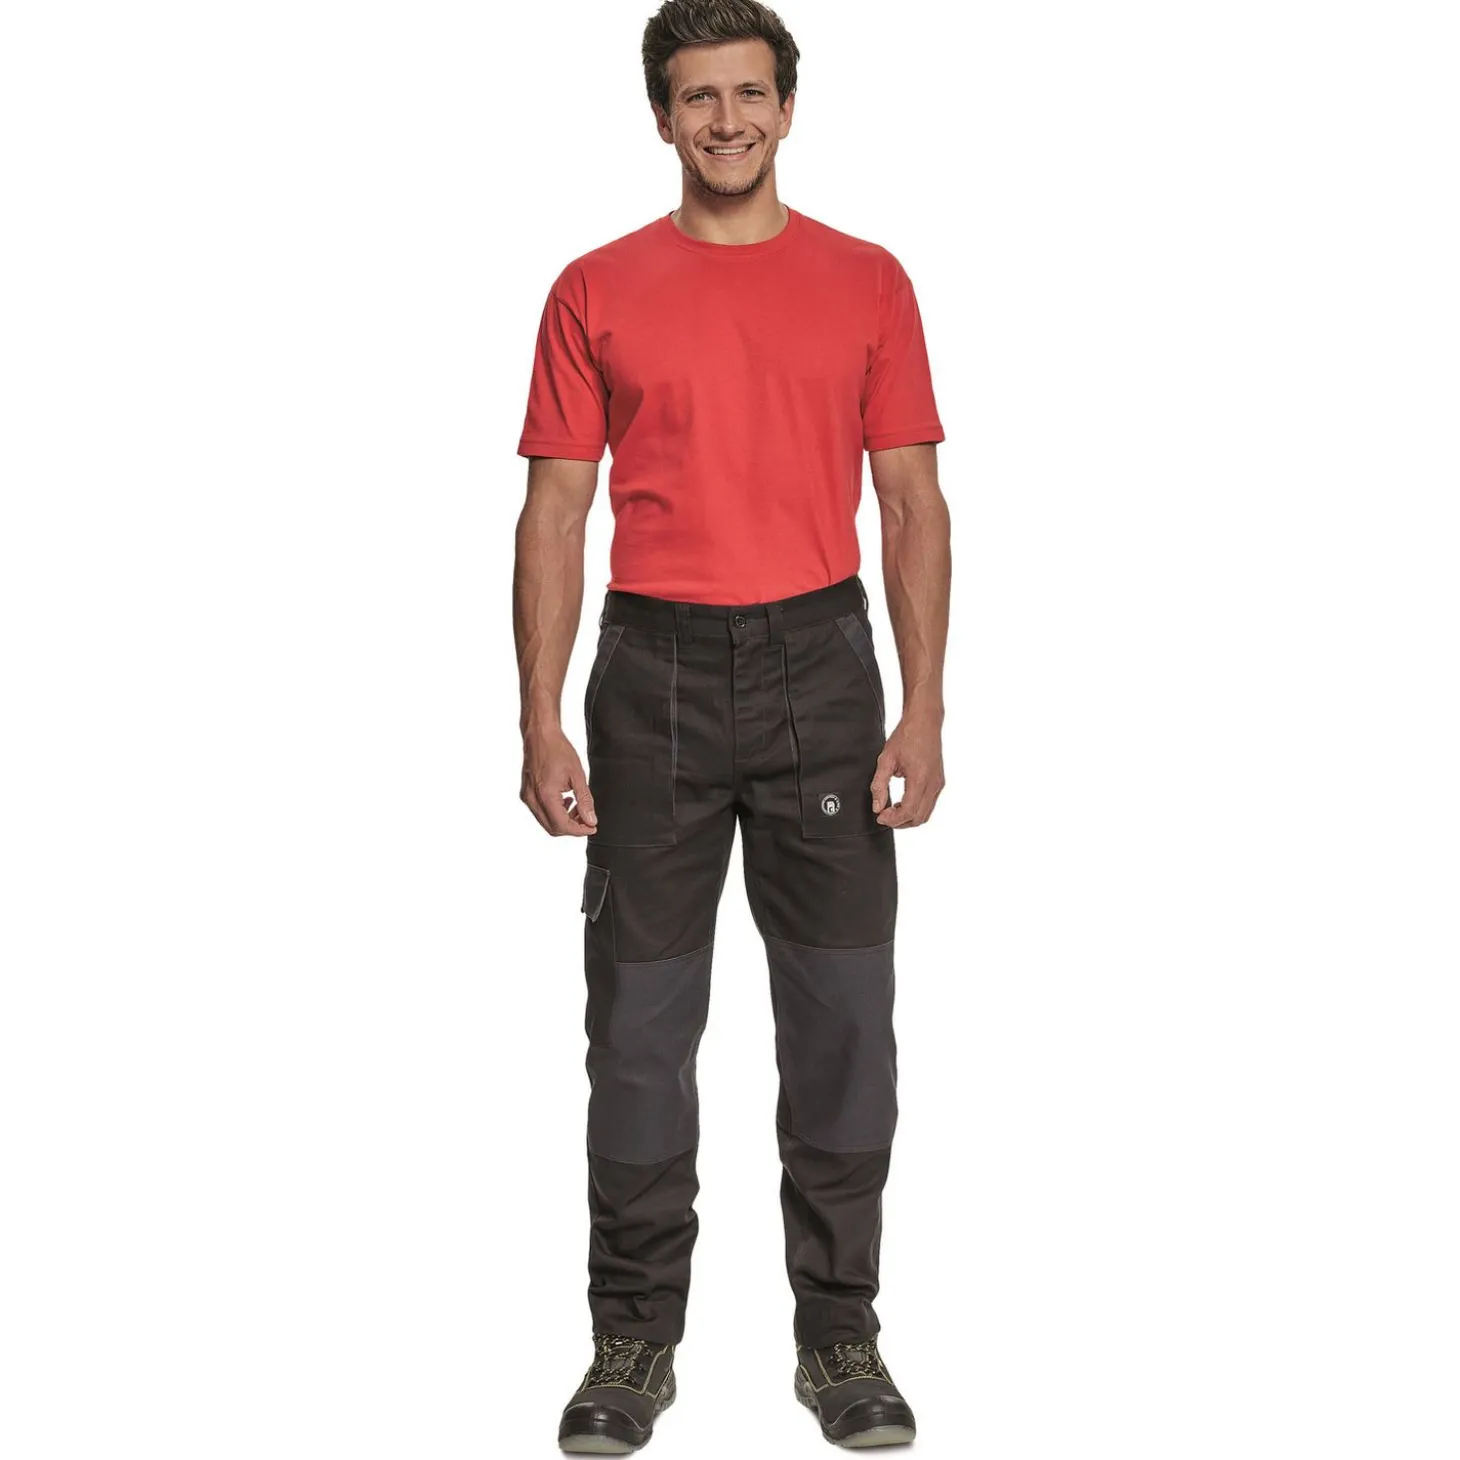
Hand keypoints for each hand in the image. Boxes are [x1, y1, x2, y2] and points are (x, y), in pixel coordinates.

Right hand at [521, 724, 597, 835]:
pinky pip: (540, 812)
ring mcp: (526, 797)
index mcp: (545, 795)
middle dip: (572, 827)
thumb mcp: (577, 775)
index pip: (562, 825)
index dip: (579, 830)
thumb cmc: (557, 749)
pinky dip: (554, 813)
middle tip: (587, 818)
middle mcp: (532, 799)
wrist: (540, 735)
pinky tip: (565, 801)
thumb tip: (590, 819)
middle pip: (553, 828)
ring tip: (577, 807)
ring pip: (546, 822)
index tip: (592, 827)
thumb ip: (584, 800)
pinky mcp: (525, 793)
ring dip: (563, 820)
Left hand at [870, 711, 944, 827]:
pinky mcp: (939, 782)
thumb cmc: (906, 736)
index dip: (893, 819)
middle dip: (900, 822)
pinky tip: (902, 801)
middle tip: (884, 815)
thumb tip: (877, 807)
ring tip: (892, 809)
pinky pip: (929, 804)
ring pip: (926, 814)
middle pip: (919, 818)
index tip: (880, 816)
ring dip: (908, 817)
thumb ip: (879, 785)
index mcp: (920, 778)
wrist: (924, 722)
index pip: (909, 811)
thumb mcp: (886, 759)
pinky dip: (916, 809)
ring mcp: (939, 783)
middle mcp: (933, 784)